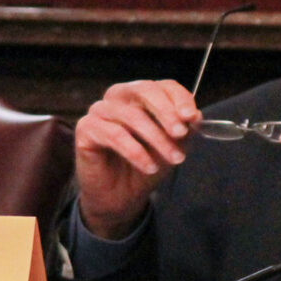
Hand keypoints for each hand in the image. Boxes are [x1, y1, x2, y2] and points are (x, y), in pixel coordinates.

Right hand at [73, 79, 199, 238]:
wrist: (122, 194)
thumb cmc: (148, 163)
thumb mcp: (174, 146)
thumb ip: (184, 129)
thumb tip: (195, 115)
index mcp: (142, 96)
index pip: (163, 86)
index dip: (180, 98)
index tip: (192, 117)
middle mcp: (119, 97)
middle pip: (144, 91)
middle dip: (167, 113)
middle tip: (182, 134)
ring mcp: (100, 111)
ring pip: (131, 115)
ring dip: (156, 139)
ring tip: (174, 159)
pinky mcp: (85, 129)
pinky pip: (114, 135)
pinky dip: (136, 152)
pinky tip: (149, 167)